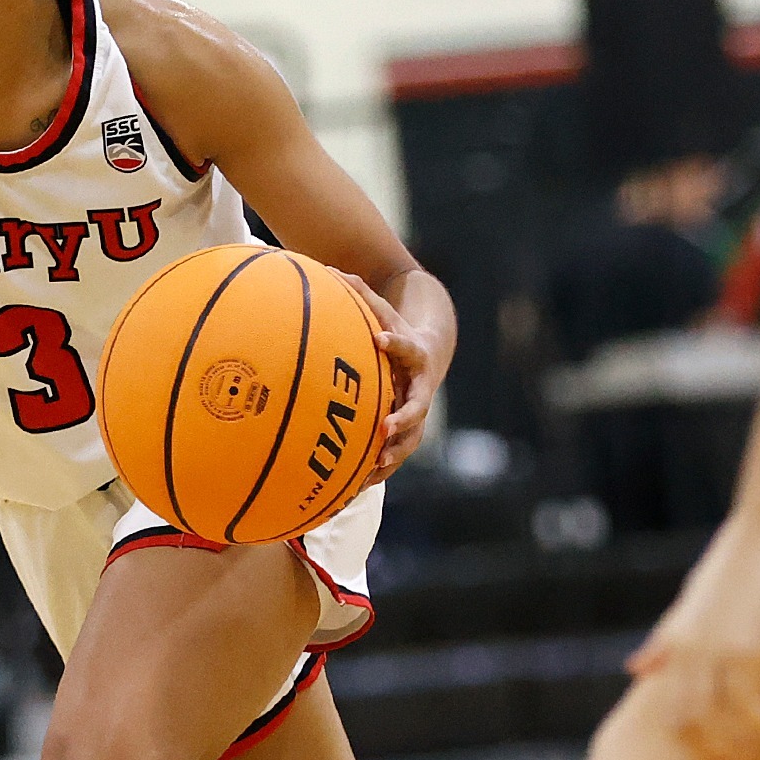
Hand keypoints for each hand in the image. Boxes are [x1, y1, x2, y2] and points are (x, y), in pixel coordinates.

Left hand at [337, 270, 436, 484]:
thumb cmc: (395, 329)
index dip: (396, 343)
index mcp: (415, 357)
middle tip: (384, 428)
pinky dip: (377, 472)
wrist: (428, 353)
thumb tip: (330, 268)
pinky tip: (351, 491)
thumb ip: (360, 293)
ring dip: (391, 456)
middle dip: (403, 419)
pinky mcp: (407, 433)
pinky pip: (393, 456)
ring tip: (370, 471)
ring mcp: (417, 414)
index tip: (381, 338)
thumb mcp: (383, 310)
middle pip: (417, 407)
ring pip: (409, 440)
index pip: (408, 347)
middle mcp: (420, 389)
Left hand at [622, 500, 759, 759]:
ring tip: (754, 753)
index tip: (711, 754)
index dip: (684, 736)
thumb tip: (634, 668)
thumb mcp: (694, 599)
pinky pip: (742, 700)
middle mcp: (686, 645)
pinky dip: (756, 718)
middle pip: (680, 720)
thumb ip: (666, 637)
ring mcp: (712, 647)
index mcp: (674, 636)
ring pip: (708, 718)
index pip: (664, 702)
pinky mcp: (744, 645)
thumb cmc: (740, 558)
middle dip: (706, 752)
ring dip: (732, 745)